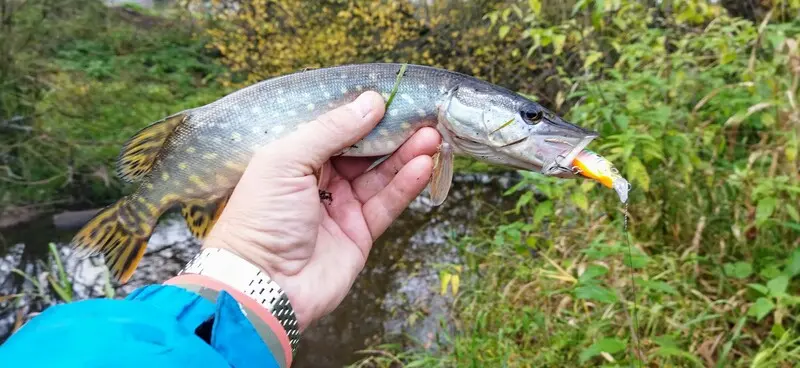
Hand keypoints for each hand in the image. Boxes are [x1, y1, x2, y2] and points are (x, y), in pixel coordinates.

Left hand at [203, 91, 441, 330]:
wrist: (263, 285)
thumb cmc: (261, 218)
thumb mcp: (286, 160)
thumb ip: (330, 130)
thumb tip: (370, 102)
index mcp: (294, 157)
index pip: (335, 127)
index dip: (363, 112)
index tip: (392, 96)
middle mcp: (319, 179)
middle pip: (363, 149)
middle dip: (392, 131)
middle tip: (421, 114)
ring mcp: (341, 206)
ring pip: (380, 174)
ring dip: (406, 154)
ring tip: (431, 136)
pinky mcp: (360, 233)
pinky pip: (387, 202)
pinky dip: (406, 184)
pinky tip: (422, 165)